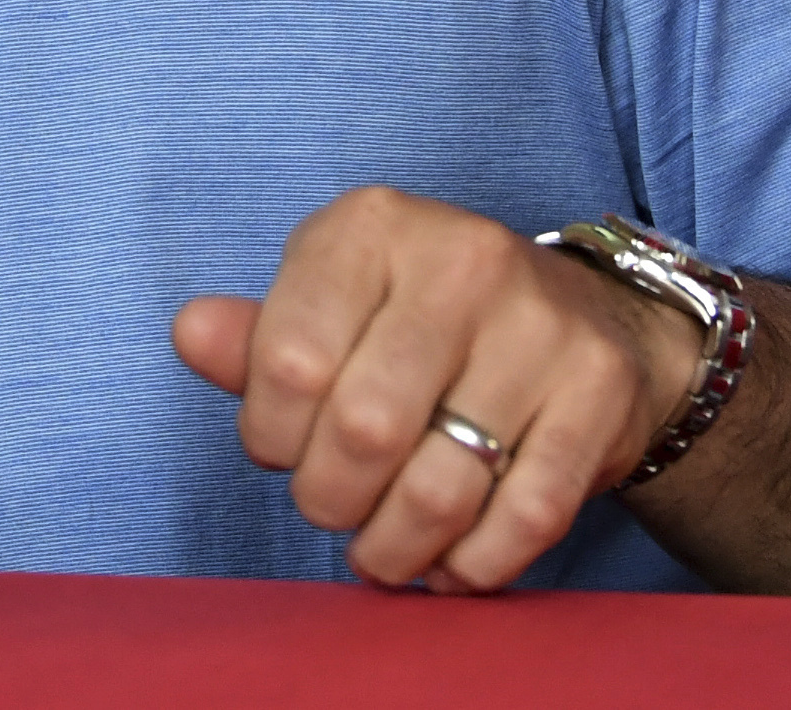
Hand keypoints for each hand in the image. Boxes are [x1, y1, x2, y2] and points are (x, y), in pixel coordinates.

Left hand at [171, 187, 697, 591]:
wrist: (588, 319)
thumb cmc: (424, 322)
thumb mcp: (334, 306)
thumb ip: (258, 337)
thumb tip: (191, 335)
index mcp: (373, 226)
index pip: (287, 362)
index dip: (270, 434)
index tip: (284, 445)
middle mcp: (462, 258)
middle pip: (362, 432)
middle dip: (331, 500)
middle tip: (336, 506)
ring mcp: (541, 324)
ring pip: (441, 487)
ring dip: (396, 547)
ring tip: (383, 550)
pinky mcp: (599, 391)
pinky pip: (525, 518)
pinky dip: (474, 564)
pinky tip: (451, 561)